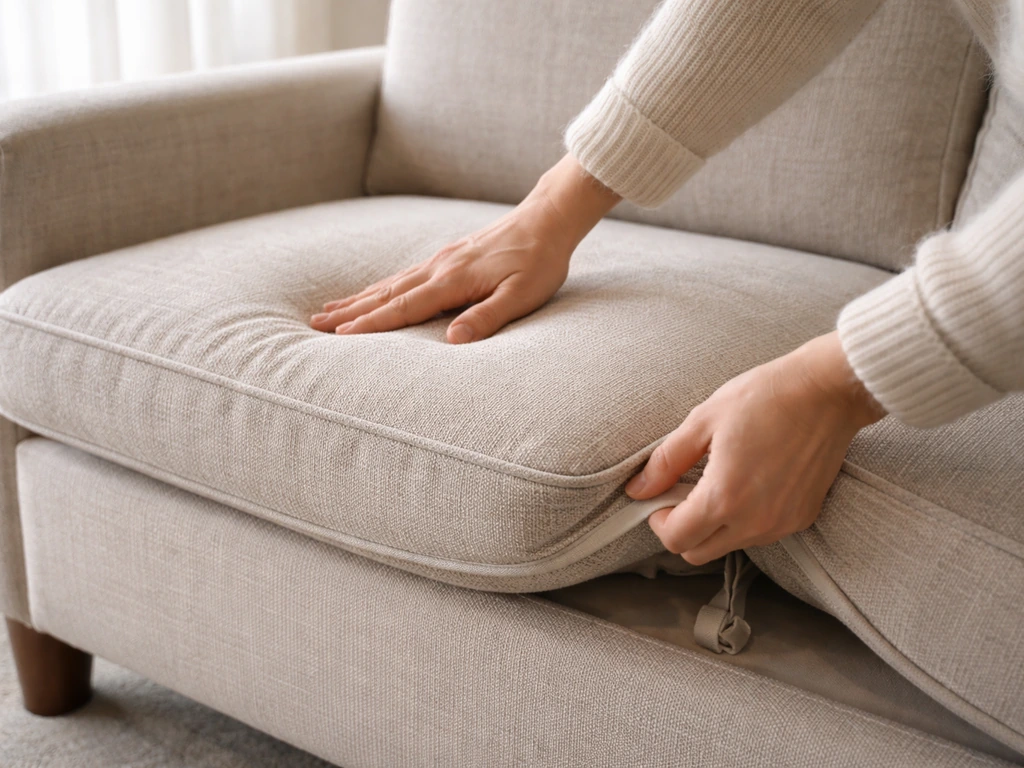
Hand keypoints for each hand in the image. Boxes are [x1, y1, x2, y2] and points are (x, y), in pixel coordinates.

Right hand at [310, 154, 619, 342]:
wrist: (548, 219)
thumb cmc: (539, 262)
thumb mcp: (522, 295)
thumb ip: (487, 317)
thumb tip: (452, 341)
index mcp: (452, 281)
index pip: (403, 308)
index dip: (371, 324)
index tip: (340, 337)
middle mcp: (439, 268)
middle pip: (386, 294)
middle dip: (350, 311)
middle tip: (316, 324)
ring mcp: (441, 260)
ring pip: (391, 283)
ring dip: (359, 298)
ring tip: (330, 309)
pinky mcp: (448, 256)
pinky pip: (405, 275)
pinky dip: (381, 286)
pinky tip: (374, 291)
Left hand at [626, 331, 884, 564]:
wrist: (828, 391)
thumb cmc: (764, 397)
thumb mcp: (703, 421)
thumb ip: (667, 461)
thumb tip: (637, 489)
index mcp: (724, 498)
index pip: (676, 539)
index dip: (659, 520)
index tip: (661, 496)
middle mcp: (755, 522)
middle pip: (698, 553)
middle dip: (682, 529)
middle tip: (683, 493)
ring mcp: (782, 524)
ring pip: (730, 546)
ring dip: (713, 526)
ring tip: (717, 483)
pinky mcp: (803, 518)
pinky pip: (761, 535)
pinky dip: (744, 521)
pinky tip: (747, 484)